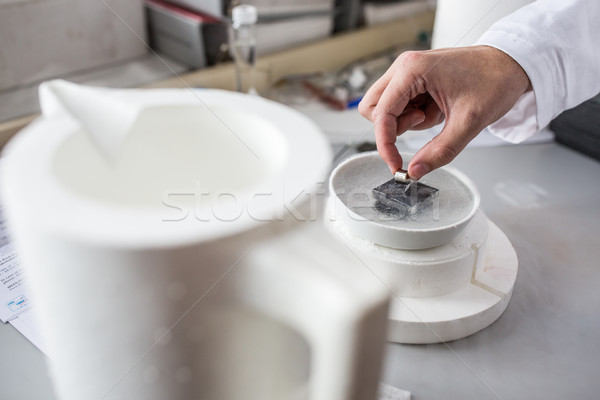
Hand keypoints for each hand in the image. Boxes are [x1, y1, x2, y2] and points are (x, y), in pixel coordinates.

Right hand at [358, 45, 531, 178]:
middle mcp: (404, 67)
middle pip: (373, 108)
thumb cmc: (494, 80)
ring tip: (436, 115)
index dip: (385, 144)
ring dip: (404, 122)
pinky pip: (399, 106)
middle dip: (392, 128)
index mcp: (412, 70)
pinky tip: (437, 110)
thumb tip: (415, 171)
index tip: (395, 165)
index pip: (381, 114)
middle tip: (422, 126)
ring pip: (383, 108)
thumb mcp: (469, 122)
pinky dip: (413, 116)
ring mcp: (407, 72)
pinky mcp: (413, 79)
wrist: (511, 64)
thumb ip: (440, 151)